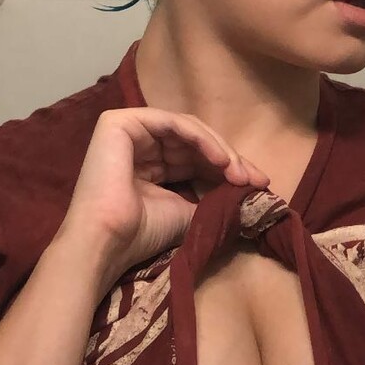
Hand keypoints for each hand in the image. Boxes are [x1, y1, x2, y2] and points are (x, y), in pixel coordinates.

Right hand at [57, 108, 270, 290]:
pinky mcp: (120, 122)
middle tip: (257, 180)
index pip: (193, 157)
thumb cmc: (140, 234)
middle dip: (229, 160)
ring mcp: (127, 129)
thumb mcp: (185, 211)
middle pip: (193, 142)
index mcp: (147, 164)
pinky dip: (202, 139)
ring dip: (220, 151)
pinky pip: (173, 124)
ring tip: (241, 175)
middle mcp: (137, 143)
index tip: (257, 186)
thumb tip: (245, 193)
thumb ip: (209, 196)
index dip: (226, 169)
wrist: (107, 243)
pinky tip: (221, 160)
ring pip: (187, 130)